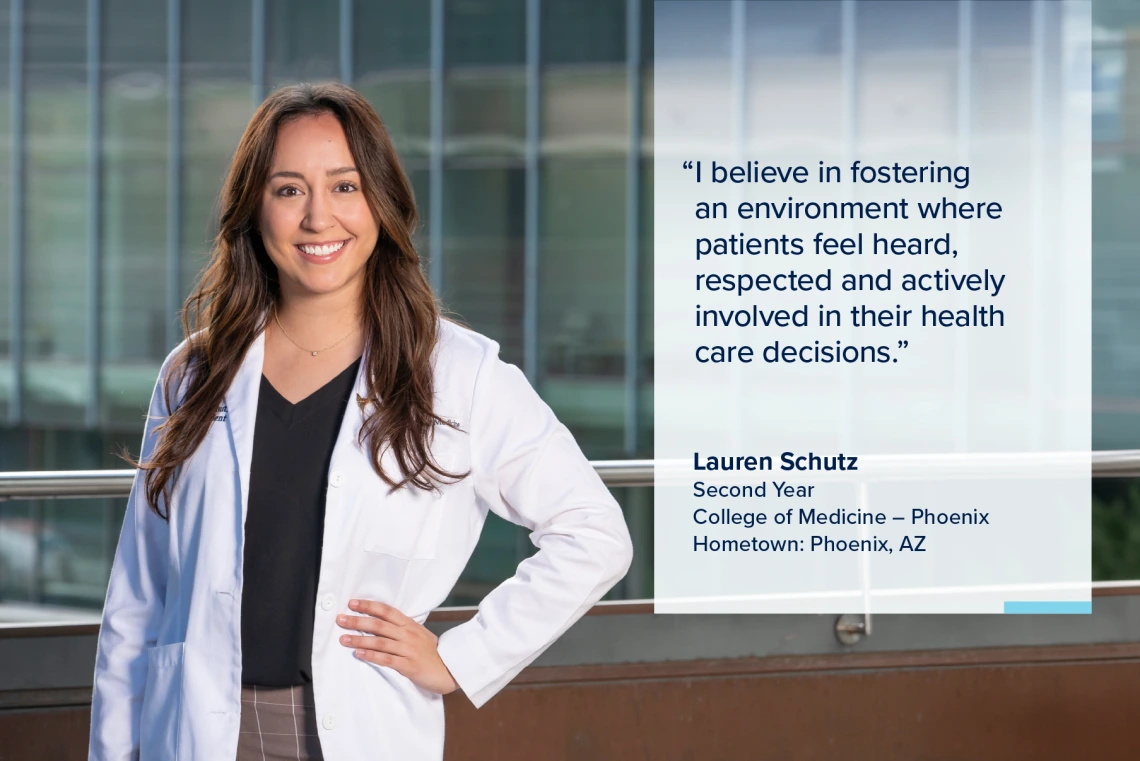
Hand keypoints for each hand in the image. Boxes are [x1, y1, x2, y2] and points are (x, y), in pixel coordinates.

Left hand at [336, 599, 459, 695]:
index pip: (387, 611)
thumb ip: (402, 628)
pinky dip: (372, 656)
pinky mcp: (409, 666)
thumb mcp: (419, 634)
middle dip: (358, 621)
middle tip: (340, 619)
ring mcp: (408, 650)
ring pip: (380, 642)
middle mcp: (408, 635)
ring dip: (360, 640)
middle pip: (379, 625)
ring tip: (343, 639)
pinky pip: (387, 660)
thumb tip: (380, 622)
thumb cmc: (433, 652)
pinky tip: (359, 655)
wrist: (451, 669)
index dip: (369, 606)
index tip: (352, 603)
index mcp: (410, 625)